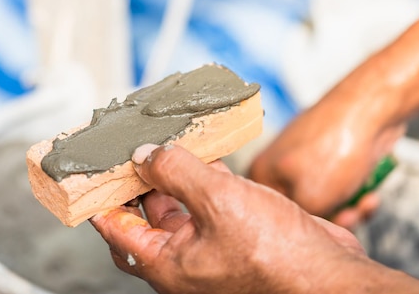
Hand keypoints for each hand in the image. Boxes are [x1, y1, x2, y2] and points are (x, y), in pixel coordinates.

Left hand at [91, 144, 371, 293]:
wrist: (332, 278)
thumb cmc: (279, 260)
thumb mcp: (218, 202)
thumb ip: (176, 173)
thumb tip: (145, 155)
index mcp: (167, 263)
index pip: (116, 228)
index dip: (97, 198)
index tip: (86, 174)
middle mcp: (184, 257)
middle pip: (143, 214)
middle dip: (134, 180)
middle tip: (124, 149)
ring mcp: (211, 244)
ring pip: (177, 203)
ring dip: (169, 172)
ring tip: (160, 140)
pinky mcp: (236, 231)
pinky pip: (209, 199)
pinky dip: (202, 173)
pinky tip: (203, 149)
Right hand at [251, 7, 418, 226]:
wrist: (368, 111)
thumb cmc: (334, 148)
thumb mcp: (311, 200)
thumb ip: (302, 223)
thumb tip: (304, 231)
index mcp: (260, 173)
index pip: (270, 218)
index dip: (299, 230)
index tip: (324, 230)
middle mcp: (276, 166)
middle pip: (300, 212)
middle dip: (331, 219)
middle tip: (348, 214)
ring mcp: (302, 160)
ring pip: (323, 202)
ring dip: (347, 208)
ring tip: (363, 202)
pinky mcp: (327, 157)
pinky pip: (337, 189)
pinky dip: (354, 195)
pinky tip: (368, 194)